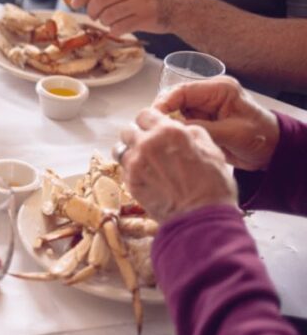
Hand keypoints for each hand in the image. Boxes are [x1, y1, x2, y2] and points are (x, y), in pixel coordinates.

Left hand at [71, 0, 185, 35]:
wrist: (182, 7)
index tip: (74, 3)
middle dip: (91, 10)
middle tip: (92, 16)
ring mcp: (142, 2)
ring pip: (109, 14)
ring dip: (103, 21)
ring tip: (107, 21)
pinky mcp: (147, 17)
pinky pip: (120, 27)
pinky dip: (114, 30)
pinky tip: (117, 29)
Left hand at [118, 108, 236, 222]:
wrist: (201, 220)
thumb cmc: (213, 186)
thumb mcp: (212, 150)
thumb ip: (192, 133)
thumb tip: (181, 128)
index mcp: (169, 131)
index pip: (145, 114)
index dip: (150, 121)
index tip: (153, 128)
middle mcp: (147, 143)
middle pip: (128, 130)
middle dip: (137, 135)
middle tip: (148, 146)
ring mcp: (135, 163)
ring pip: (120, 149)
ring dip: (130, 152)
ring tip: (143, 162)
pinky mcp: (130, 182)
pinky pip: (123, 169)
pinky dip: (131, 170)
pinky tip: (145, 177)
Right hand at [154, 76, 279, 170]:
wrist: (273, 151)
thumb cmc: (260, 138)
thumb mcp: (232, 133)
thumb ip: (201, 128)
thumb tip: (171, 129)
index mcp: (219, 89)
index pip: (182, 90)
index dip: (163, 103)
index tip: (151, 118)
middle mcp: (209, 94)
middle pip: (174, 99)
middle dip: (162, 114)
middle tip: (152, 131)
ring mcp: (204, 107)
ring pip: (174, 111)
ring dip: (167, 124)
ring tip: (159, 138)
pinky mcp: (202, 119)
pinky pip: (181, 122)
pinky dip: (175, 131)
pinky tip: (170, 141)